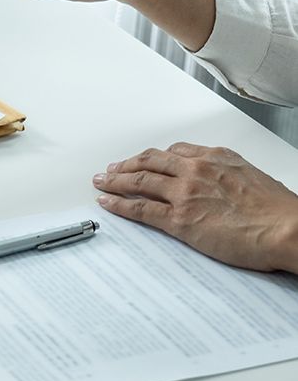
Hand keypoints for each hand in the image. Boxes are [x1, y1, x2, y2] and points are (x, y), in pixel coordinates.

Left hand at [92, 143, 297, 271]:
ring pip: (139, 181)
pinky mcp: (179, 219)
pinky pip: (140, 209)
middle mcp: (196, 170)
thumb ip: (230, 176)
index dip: (154, 156)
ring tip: (102, 181)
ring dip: (115, 180)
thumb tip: (224, 185)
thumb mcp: (253, 178)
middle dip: (127, 164)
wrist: (288, 229)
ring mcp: (185, 194)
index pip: (175, 152)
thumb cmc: (279, 210)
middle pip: (150, 162)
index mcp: (216, 158)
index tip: (144, 159)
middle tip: (113, 167)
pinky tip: (107, 202)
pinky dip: (118, 205)